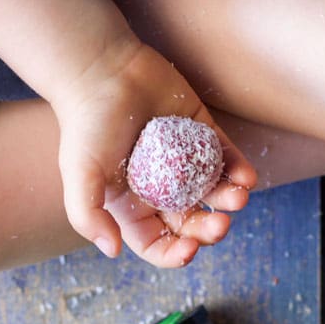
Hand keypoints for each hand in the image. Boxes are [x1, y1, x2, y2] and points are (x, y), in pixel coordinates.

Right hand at [52, 40, 256, 266]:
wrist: (103, 69)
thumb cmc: (87, 124)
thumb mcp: (79, 175)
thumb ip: (88, 217)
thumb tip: (113, 252)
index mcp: (133, 208)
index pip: (158, 244)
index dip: (175, 254)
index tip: (190, 249)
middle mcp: (160, 191)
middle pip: (191, 224)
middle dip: (209, 230)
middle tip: (220, 224)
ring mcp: (183, 164)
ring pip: (213, 195)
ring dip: (230, 202)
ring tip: (239, 197)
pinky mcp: (202, 136)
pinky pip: (226, 159)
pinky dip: (239, 170)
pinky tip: (246, 177)